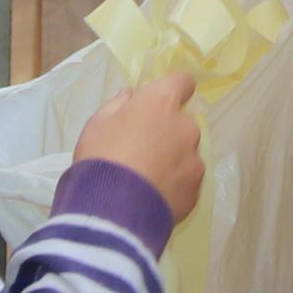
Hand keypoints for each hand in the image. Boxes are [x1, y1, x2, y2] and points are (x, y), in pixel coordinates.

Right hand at [73, 70, 203, 221]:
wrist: (113, 211)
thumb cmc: (101, 158)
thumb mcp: (97, 125)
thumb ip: (117, 106)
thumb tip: (130, 95)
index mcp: (161, 103)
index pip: (182, 82)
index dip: (173, 89)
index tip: (160, 102)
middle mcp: (185, 127)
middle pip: (182, 122)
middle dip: (167, 131)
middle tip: (142, 151)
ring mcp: (194, 160)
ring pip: (186, 153)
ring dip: (173, 159)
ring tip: (147, 180)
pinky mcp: (195, 189)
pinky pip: (187, 180)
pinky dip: (175, 184)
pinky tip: (154, 196)